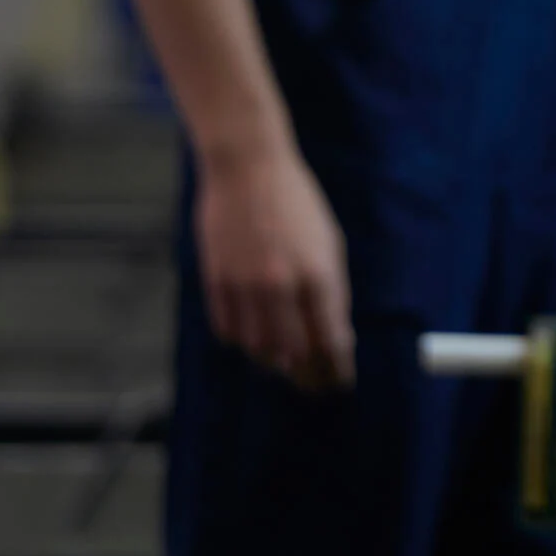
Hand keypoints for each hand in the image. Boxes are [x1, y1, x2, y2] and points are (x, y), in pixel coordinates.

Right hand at [194, 142, 354, 390]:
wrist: (248, 170)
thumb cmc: (297, 205)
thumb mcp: (329, 244)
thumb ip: (332, 292)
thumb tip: (335, 338)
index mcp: (319, 275)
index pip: (330, 342)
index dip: (337, 369)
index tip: (340, 382)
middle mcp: (282, 286)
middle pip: (295, 354)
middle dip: (308, 376)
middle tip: (314, 385)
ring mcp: (245, 286)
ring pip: (258, 349)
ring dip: (274, 360)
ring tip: (285, 362)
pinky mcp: (216, 282)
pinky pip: (228, 331)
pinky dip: (243, 340)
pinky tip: (254, 337)